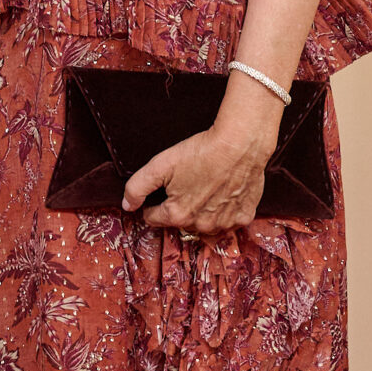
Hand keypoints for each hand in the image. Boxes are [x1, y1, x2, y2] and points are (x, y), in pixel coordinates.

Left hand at [122, 122, 271, 235]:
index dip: (151, 206)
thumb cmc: (200, 152)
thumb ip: (137, 187)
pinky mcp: (244, 217)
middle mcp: (201, 226)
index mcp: (178, 215)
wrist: (239, 144)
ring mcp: (224, 224)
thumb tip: (127, 206)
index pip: (154, 218)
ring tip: (203, 187)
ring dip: (201, 212)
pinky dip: (224, 210)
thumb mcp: (160, 165)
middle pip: (180, 222)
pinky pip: (228, 220)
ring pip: (204, 224)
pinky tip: (223, 191)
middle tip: (183, 185)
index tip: (157, 194)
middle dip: (178, 208)